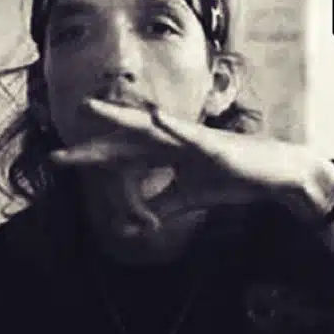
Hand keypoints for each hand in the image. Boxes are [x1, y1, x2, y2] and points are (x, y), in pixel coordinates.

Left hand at [49, 98, 333, 227]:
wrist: (273, 175)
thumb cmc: (234, 179)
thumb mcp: (192, 196)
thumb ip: (164, 205)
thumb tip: (135, 224)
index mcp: (166, 152)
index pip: (122, 154)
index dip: (92, 157)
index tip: (60, 160)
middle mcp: (174, 140)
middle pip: (126, 140)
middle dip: (94, 144)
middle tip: (59, 151)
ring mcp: (193, 139)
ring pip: (151, 128)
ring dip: (121, 118)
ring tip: (93, 108)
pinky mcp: (214, 145)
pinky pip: (190, 133)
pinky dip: (173, 125)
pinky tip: (156, 115)